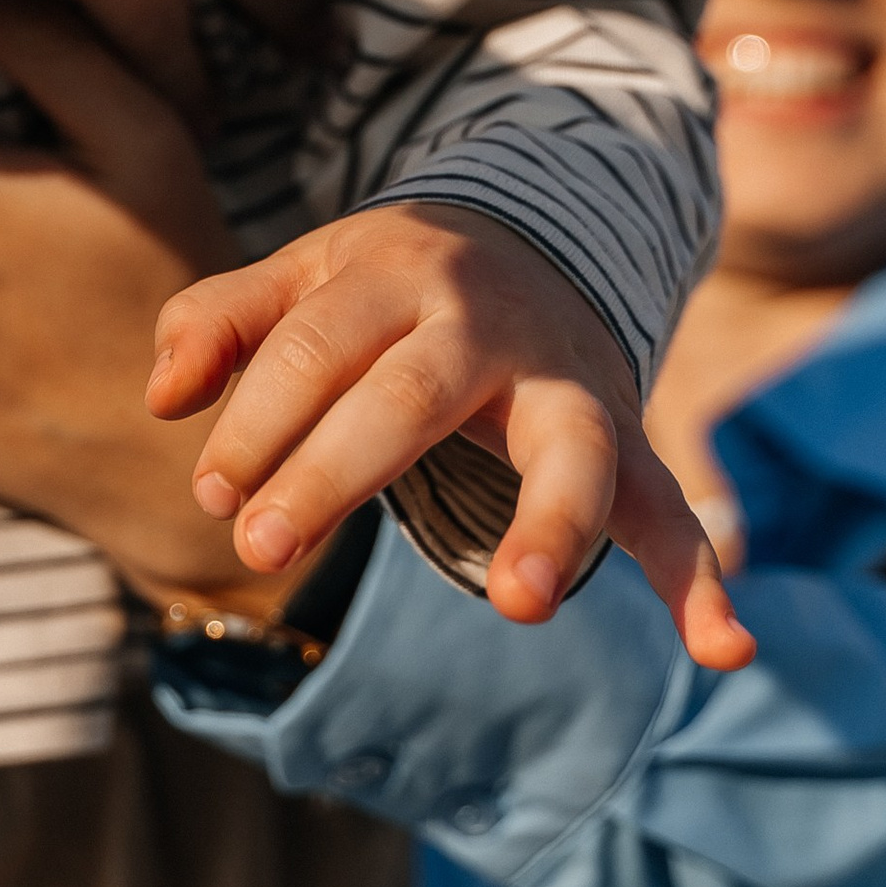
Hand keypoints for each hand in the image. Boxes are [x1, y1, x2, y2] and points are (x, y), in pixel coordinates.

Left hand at [150, 200, 757, 667]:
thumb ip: (221, 321)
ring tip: (523, 602)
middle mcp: (486, 325)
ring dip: (552, 524)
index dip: (253, 423)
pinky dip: (703, 583)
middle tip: (256, 547)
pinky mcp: (623, 439)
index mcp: (393, 276)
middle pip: (408, 397)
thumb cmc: (388, 284)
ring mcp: (566, 383)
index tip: (214, 493)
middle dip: (330, 472)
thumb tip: (162, 398)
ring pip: (568, 447)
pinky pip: (671, 511)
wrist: (538, 234)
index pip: (311, 350)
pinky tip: (723, 652)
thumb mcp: (302, 275)